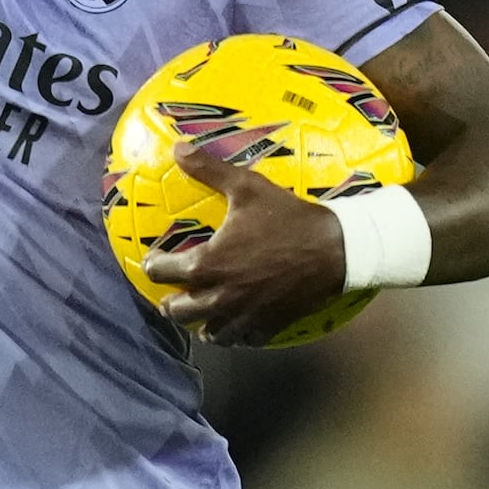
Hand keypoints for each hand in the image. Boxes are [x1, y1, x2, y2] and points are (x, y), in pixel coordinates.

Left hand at [142, 131, 350, 344]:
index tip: (155, 259)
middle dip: (169, 301)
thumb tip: (177, 148)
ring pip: (208, 333)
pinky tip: (236, 322)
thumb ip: (208, 170)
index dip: (153, 264)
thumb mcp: (247, 187)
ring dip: (200, 322)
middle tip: (173, 290)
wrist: (336, 248)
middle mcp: (219, 297)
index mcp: (206, 265)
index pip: (160, 273)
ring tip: (202, 309)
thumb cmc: (287, 217)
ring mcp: (243, 315)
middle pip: (177, 312)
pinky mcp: (267, 325)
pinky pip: (241, 340)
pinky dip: (234, 333)